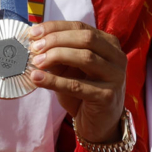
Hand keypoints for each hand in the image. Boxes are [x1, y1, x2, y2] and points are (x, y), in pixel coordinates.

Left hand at [28, 21, 126, 143]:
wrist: (99, 123)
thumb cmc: (84, 92)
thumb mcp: (70, 70)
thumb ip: (58, 55)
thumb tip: (34, 42)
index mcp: (109, 44)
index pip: (81, 27)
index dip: (56, 28)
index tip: (34, 32)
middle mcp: (117, 57)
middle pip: (86, 38)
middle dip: (56, 40)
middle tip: (34, 47)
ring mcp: (115, 76)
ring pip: (85, 57)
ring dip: (56, 56)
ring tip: (35, 62)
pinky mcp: (107, 96)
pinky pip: (77, 85)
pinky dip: (54, 81)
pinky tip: (37, 78)